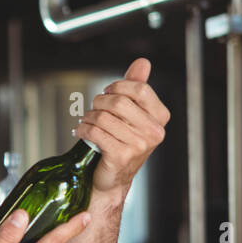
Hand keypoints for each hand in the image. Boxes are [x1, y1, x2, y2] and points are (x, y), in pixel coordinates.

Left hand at [72, 57, 169, 198]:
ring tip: (86, 121)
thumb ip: (137, 87)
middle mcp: (154, 132)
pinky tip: (81, 132)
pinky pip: (95, 133)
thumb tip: (142, 63)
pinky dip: (83, 130)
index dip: (118, 86)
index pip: (140, 89)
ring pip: (103, 118)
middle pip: (119, 102)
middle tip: (93, 108)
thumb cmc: (122, 143)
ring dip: (88, 117)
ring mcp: (139, 146)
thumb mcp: (133, 114)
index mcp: (160, 118)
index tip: (107, 92)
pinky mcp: (121, 157)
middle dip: (99, 102)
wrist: (113, 179)